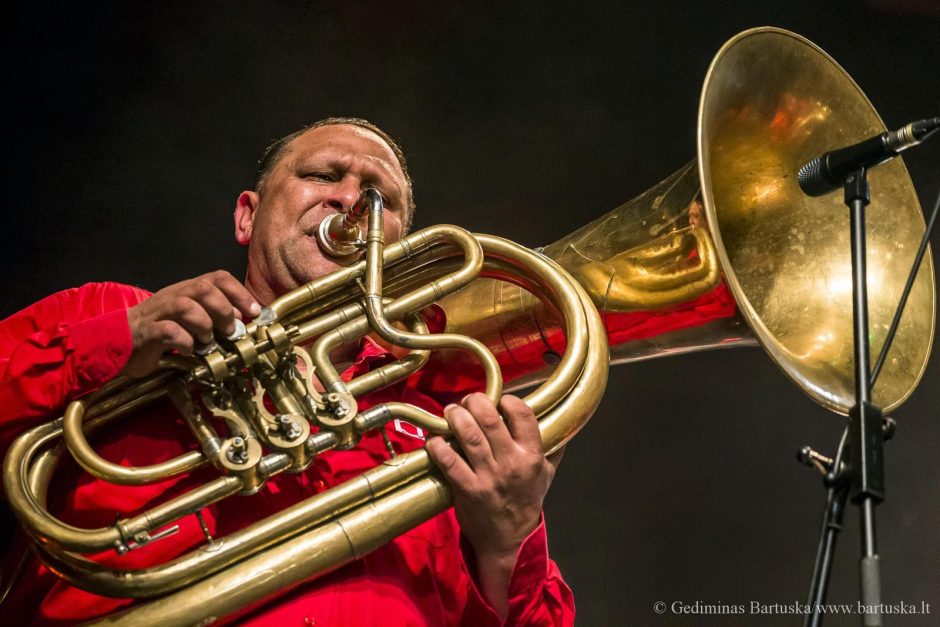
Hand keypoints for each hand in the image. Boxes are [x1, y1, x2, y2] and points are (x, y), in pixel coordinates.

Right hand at [121, 270, 260, 376]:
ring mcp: (158, 312)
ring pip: (185, 305)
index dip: (239, 292)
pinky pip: (168, 331)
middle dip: (223, 309)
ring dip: (204, 324)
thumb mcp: (191, 320)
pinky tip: (188, 351)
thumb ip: (214, 315)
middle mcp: (173, 296)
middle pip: (203, 288)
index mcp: (186, 290)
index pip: (217, 278)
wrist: (117, 341)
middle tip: (229, 330)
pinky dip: (184, 342)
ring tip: (207, 341)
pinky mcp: (146, 332)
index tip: (255, 311)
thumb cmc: (160, 332)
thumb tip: (241, 318)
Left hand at [426, 393, 562, 614]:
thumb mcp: (546, 474)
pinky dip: (438, 447)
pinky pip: (449, 462)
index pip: (523, 416)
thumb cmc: (526, 502)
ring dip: (455, 418)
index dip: (508, 401)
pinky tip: (434, 439)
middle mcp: (511, 463)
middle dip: (475, 402)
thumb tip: (559, 422)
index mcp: (531, 456)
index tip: (499, 400)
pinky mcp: (467, 489)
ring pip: (469, 436)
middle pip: (490, 420)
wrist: (509, 540)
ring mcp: (488, 476)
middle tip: (468, 401)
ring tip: (451, 412)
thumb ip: (552, 448)